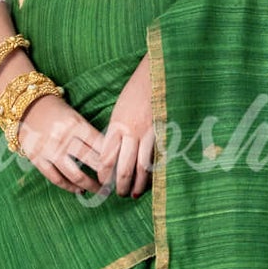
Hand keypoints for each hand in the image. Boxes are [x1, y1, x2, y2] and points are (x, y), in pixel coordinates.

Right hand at [12, 92, 105, 193]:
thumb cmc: (57, 112)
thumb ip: (90, 134)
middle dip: (106, 176)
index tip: (121, 168)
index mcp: (77, 125)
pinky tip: (79, 189)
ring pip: (75, 175)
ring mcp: (50, 150)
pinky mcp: (38, 159)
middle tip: (115, 184)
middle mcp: (64, 138)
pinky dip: (69, 186)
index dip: (113, 159)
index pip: (101, 146)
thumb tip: (109, 156)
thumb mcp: (76, 117)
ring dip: (91, 186)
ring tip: (100, 191)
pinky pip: (56, 178)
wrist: (27, 107)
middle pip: (91, 161)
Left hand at [96, 52, 155, 197]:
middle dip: (120, 185)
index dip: (104, 175)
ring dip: (138, 184)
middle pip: (123, 167)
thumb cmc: (136, 91)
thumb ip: (117, 131)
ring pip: (142, 167)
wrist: (157, 73)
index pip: (106, 158)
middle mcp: (131, 131)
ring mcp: (149, 133)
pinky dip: (154, 173)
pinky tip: (152, 181)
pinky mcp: (164, 133)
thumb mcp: (120, 110)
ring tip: (134, 194)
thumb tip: (113, 153)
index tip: (103, 183)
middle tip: (119, 195)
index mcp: (116, 125)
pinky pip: (158, 158)